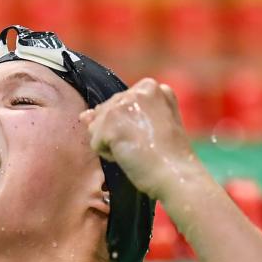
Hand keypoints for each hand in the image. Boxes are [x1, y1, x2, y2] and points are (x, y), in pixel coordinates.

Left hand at [79, 78, 202, 200]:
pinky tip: (130, 156)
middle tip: (144, 145)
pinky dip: (108, 155)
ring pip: (96, 127)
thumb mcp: (151, 125)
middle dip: (116, 133)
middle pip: (105, 114)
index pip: (117, 104)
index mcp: (150, 86)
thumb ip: (121, 113)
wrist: (176, 175)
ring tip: (137, 150)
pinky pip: (95, 142)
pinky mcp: (111, 123)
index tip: (150, 135)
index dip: (127, 125)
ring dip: (111, 144)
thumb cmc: (169, 155)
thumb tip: (84, 115)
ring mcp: (123, 105)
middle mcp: (136, 90)